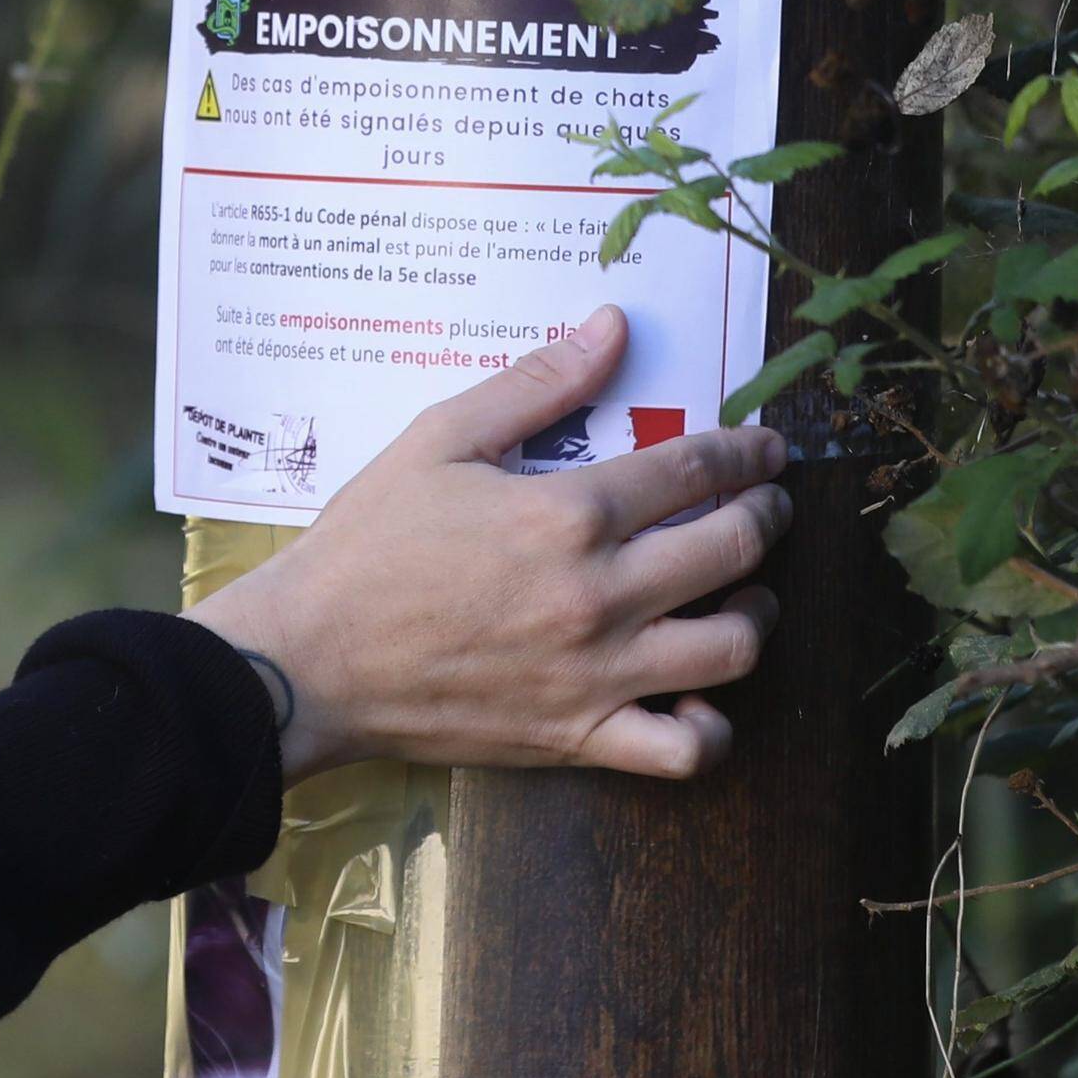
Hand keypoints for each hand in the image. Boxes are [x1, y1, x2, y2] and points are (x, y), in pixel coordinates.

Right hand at [184, 306, 790, 783]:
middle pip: (734, 548)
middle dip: (768, 514)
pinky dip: (711, 726)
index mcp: (567, 515)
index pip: (695, 470)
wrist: (307, 662)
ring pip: (732, 648)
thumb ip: (536, 382)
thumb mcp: (441, 438)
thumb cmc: (367, 546)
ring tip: (750, 591)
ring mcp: (596, 676)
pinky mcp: (579, 738)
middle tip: (770, 502)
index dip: (746, 450)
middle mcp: (599, 596)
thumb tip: (611, 326)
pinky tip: (701, 694)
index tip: (766, 446)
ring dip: (759, 611)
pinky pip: (683, 751)